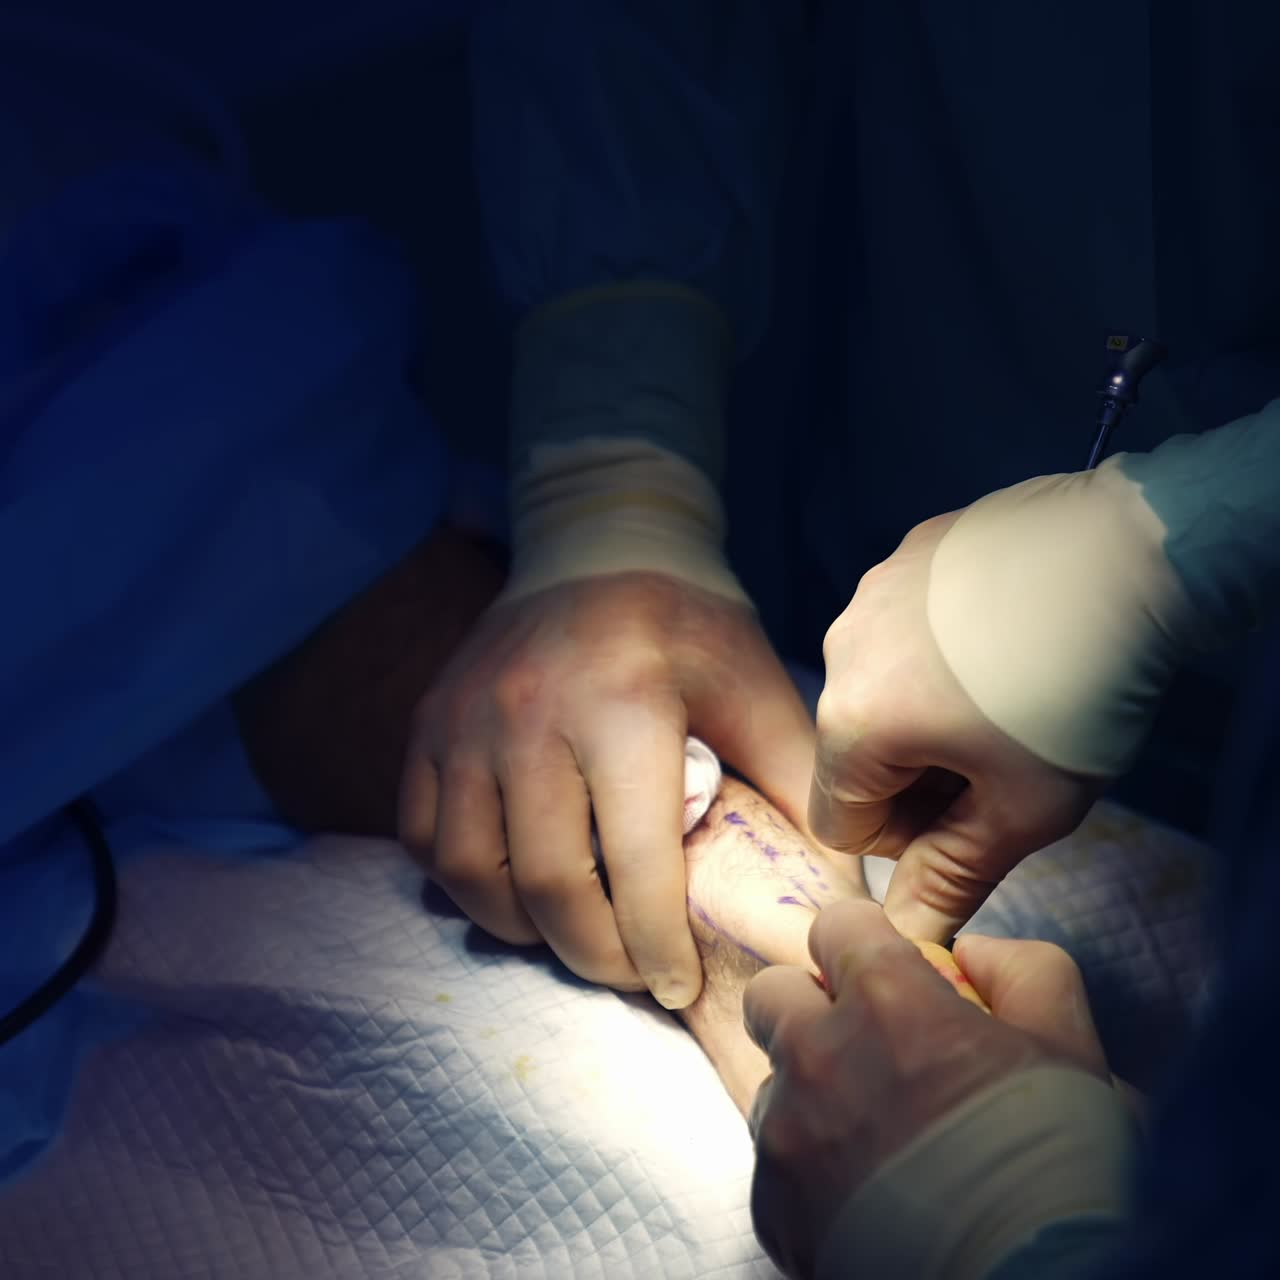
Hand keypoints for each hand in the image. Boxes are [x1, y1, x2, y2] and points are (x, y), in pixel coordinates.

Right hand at [398, 571, 815, 1008]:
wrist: (596, 547)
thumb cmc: (686, 626)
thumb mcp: (755, 688)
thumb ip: (796, 784)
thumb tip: (841, 888)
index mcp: (623, 705)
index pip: (636, 863)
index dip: (658, 947)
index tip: (679, 988)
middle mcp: (529, 715)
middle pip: (549, 885)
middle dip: (598, 956)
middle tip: (635, 974)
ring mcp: (465, 721)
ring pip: (473, 875)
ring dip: (527, 930)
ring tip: (576, 934)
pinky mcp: (428, 725)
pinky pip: (425, 839)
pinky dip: (466, 885)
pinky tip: (516, 888)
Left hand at [743, 900, 1111, 1278]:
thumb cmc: (1058, 1169)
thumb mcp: (1069, 1045)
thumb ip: (1021, 968)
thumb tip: (973, 953)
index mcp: (886, 999)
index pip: (836, 923)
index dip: (864, 945)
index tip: (886, 975)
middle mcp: (819, 1054)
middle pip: (773, 992)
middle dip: (810, 1005)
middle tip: (861, 1045)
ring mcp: (787, 1131)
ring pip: (774, 1080)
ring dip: (812, 1090)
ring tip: (875, 1135)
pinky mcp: (772, 1202)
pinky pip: (774, 1159)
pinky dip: (810, 1166)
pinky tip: (867, 1192)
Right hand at [810, 513, 1103, 941]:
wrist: (1135, 556)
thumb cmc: (1077, 695)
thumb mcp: (1023, 810)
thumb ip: (952, 878)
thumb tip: (908, 932)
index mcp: (851, 723)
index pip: (841, 822)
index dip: (908, 838)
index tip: (974, 813)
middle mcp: (841, 650)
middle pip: (856, 749)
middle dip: (917, 770)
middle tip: (1003, 760)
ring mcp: (874, 590)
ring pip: (880, 683)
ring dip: (927, 706)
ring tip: (1011, 693)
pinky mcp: (911, 549)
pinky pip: (906, 623)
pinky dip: (941, 644)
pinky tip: (1008, 638)